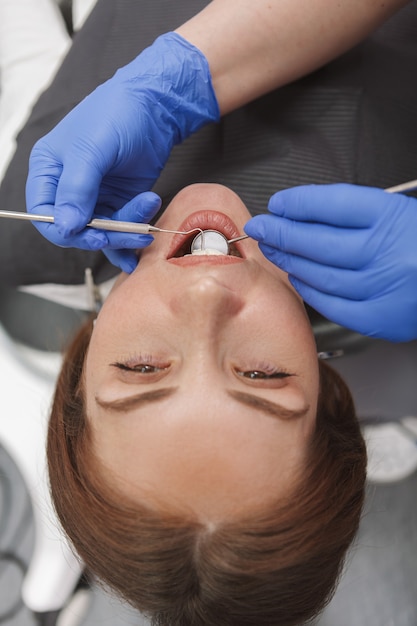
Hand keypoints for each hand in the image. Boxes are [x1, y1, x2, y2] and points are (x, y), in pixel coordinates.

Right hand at [26, 32, 218, 245]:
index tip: (94, 235)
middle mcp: (68, 188)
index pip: (44, 214)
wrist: (155, 107)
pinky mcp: (119, 202)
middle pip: (76, 229)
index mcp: (49, 171)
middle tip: (130, 233)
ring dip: (126, 233)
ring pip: (103, 232)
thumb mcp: (92, 149)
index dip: (65, 230)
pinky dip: (132, 238)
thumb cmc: (116, 114)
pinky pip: (121, 229)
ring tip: (148, 220)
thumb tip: (66, 226)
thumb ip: (77, 188)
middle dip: (103, 235)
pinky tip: (144, 240)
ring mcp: (95, 197)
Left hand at [245, 183, 416, 341]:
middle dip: (282, 232)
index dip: (298, 203)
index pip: (332, 205)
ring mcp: (382, 289)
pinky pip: (331, 304)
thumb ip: (353, 213)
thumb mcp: (398, 212)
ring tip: (273, 249)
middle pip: (317, 241)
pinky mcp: (380, 318)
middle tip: (261, 227)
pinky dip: (309, 290)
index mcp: (394, 218)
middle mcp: (387, 253)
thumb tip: (300, 214)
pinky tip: (297, 277)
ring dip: (289, 260)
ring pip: (319, 274)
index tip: (278, 203)